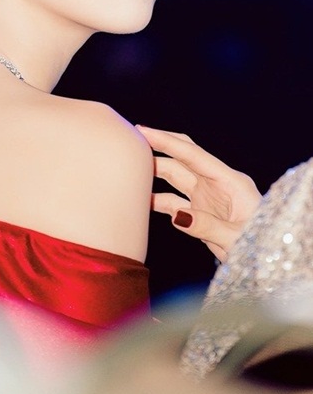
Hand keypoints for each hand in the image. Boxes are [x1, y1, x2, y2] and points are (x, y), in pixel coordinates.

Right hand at [137, 126, 261, 261]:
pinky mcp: (199, 213)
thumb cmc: (260, 247)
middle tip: (130, 140)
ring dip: (154, 173)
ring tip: (129, 168)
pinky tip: (140, 199)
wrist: (265, 262)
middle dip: (157, 148)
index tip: (143, 131)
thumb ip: (207, 226)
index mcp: (231, 181)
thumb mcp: (238, 238)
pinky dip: (156, 199)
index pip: (193, 155)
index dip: (167, 141)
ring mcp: (207, 197)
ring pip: (175, 178)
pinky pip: (173, 201)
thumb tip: (175, 216)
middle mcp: (216, 184)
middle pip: (182, 159)